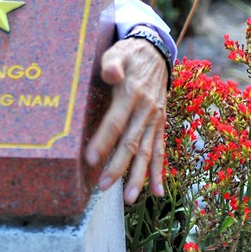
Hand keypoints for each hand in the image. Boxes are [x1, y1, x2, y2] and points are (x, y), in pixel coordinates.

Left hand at [84, 38, 167, 203]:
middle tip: (103, 186)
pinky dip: (159, 171)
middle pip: (131, 142)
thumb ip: (112, 64)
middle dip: (117, 167)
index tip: (90, 158)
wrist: (156, 52)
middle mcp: (145, 110)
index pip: (115, 121)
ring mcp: (154, 119)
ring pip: (146, 152)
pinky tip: (157, 192)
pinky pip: (160, 150)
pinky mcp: (159, 123)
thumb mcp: (118, 52)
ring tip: (128, 198)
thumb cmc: (130, 55)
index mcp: (132, 93)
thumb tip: (110, 75)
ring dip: (138, 176)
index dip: (104, 140)